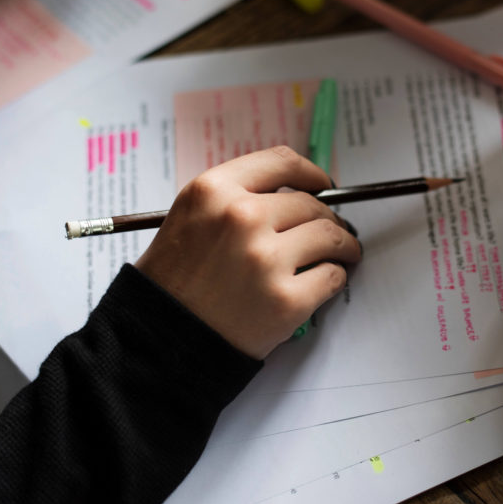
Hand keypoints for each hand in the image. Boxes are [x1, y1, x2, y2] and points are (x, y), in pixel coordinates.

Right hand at [135, 146, 362, 359]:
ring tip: (343, 253)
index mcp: (214, 191)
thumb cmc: (171, 284)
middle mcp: (241, 217)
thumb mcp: (188, 218)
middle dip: (328, 217)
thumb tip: (293, 195)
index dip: (310, 173)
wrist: (159, 341)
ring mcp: (266, 259)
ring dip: (342, 245)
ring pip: (329, 236)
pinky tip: (327, 279)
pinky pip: (332, 276)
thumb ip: (234, 199)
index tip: (322, 184)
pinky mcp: (286, 300)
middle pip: (310, 204)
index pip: (281, 162)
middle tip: (332, 230)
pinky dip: (335, 277)